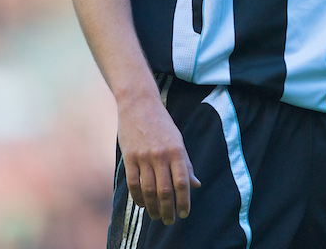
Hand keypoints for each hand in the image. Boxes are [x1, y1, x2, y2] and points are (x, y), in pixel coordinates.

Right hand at [117, 92, 200, 224]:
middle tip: (169, 221)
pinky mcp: (129, 157)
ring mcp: (143, 156)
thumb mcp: (178, 140)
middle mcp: (161, 155)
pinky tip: (142, 204)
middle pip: (165, 190)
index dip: (184, 201)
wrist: (138, 104)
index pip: (182, 182)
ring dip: (153, 207)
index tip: (184, 214)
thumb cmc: (161, 123)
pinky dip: (138, 197)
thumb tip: (196, 185)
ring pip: (148, 190)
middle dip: (168, 209)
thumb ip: (186, 164)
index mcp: (177, 151)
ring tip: (156, 216)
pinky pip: (133, 183)